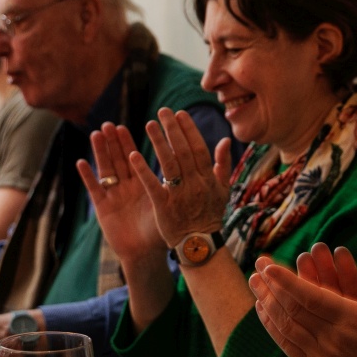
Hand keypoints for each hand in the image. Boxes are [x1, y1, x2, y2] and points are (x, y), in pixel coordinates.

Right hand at [75, 123, 167, 270]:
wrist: (146, 255)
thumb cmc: (160, 231)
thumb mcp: (169, 204)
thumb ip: (175, 185)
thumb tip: (190, 166)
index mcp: (143, 184)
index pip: (135, 158)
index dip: (130, 143)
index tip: (127, 126)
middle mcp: (127, 187)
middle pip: (118, 160)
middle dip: (114, 142)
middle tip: (110, 124)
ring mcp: (113, 196)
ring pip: (106, 169)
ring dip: (100, 152)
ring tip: (96, 134)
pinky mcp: (103, 208)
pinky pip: (94, 190)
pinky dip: (88, 176)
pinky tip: (82, 162)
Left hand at [135, 108, 232, 246]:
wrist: (200, 245)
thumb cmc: (210, 215)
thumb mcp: (222, 190)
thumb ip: (222, 164)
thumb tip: (224, 140)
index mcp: (208, 179)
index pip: (198, 148)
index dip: (189, 130)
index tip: (180, 113)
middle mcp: (195, 185)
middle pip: (183, 152)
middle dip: (173, 130)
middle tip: (162, 111)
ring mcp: (179, 196)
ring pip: (169, 165)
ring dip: (159, 143)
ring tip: (149, 125)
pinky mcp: (164, 207)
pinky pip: (152, 186)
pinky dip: (143, 170)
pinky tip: (133, 155)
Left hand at [250, 244, 356, 356]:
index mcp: (350, 319)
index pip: (312, 298)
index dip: (288, 282)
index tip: (270, 267)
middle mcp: (331, 337)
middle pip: (293, 309)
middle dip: (272, 286)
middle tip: (258, 264)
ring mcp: (319, 353)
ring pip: (285, 326)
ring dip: (267, 302)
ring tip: (254, 282)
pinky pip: (286, 344)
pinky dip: (271, 325)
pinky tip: (262, 309)